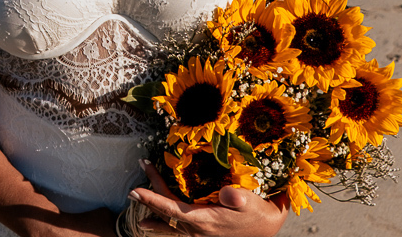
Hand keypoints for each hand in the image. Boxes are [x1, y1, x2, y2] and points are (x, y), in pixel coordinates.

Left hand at [130, 160, 287, 236]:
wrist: (267, 229)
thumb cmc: (258, 213)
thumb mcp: (251, 202)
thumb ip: (238, 197)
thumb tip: (226, 193)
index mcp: (203, 220)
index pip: (170, 208)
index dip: (151, 199)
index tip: (134, 190)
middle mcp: (195, 229)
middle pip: (164, 211)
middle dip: (148, 195)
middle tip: (139, 172)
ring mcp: (196, 233)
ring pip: (167, 221)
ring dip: (151, 209)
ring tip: (136, 201)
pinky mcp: (201, 232)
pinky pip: (173, 228)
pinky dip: (160, 224)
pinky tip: (149, 225)